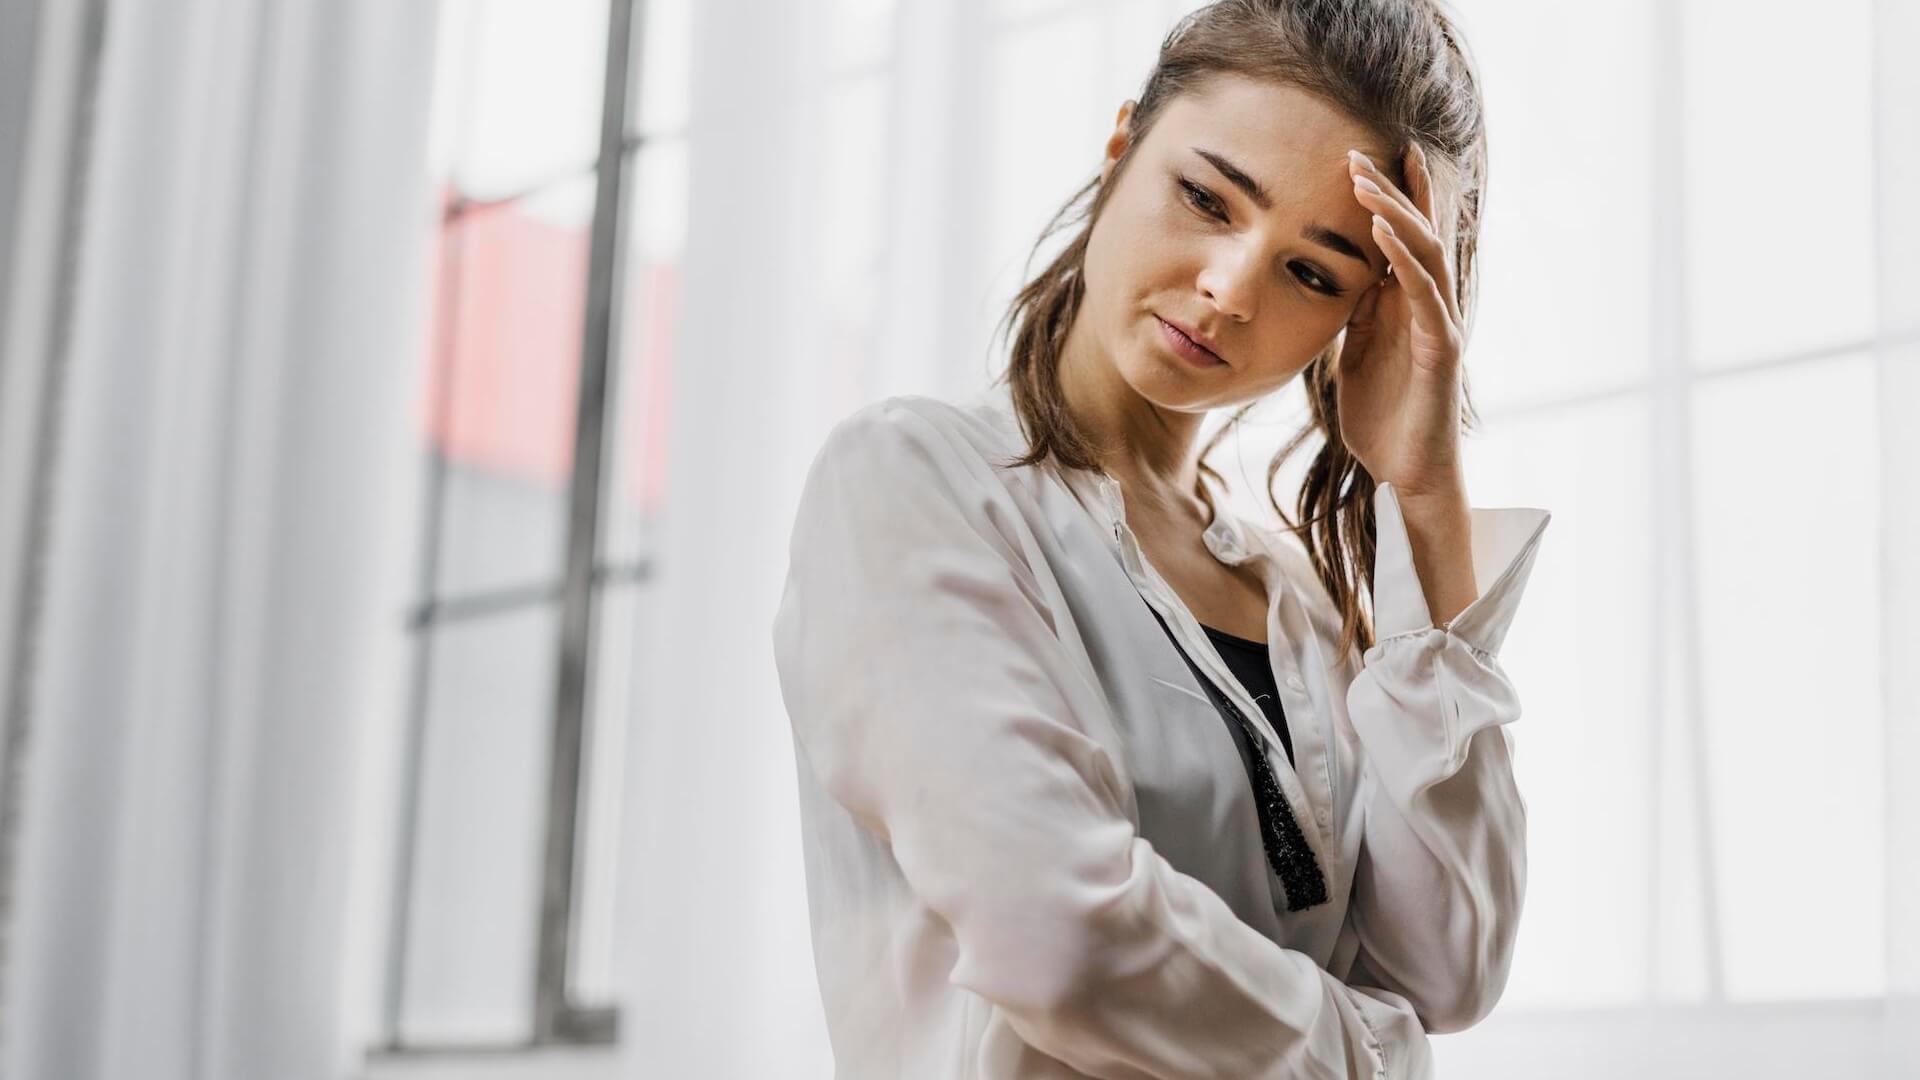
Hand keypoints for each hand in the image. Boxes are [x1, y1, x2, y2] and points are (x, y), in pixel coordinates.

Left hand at [1333, 142, 1466, 501]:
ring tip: (1365, 181)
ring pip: (1424, 253)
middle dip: (1389, 192)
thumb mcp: (1354, 355)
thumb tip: (1336, 281)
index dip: (1389, 198)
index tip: (1360, 159)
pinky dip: (1404, 260)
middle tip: (1356, 155)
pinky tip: (1384, 233)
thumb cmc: (1382, 419)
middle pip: (1416, 232)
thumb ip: (1353, 316)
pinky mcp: (1442, 348)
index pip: (1402, 239)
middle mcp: (1429, 306)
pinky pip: (1425, 294)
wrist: (1404, 474)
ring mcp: (1440, 323)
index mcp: (1406, 305)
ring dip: (1394, 213)